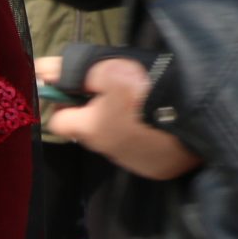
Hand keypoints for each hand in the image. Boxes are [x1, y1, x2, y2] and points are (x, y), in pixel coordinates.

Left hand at [33, 55, 200, 180]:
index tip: (79, 87)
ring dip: (120, 126)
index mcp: (90, 129)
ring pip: (115, 142)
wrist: (197, 116)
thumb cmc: (146, 90)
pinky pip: (141, 152)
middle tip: (115, 91)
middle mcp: (106, 152)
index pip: (58, 120)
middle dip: (94, 112)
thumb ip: (72, 70)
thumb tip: (40, 70)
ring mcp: (133, 163)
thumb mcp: (106, 69)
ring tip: (140, 105)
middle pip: (88, 131)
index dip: (64, 101)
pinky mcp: (157, 169)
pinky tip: (158, 123)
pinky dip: (144, 139)